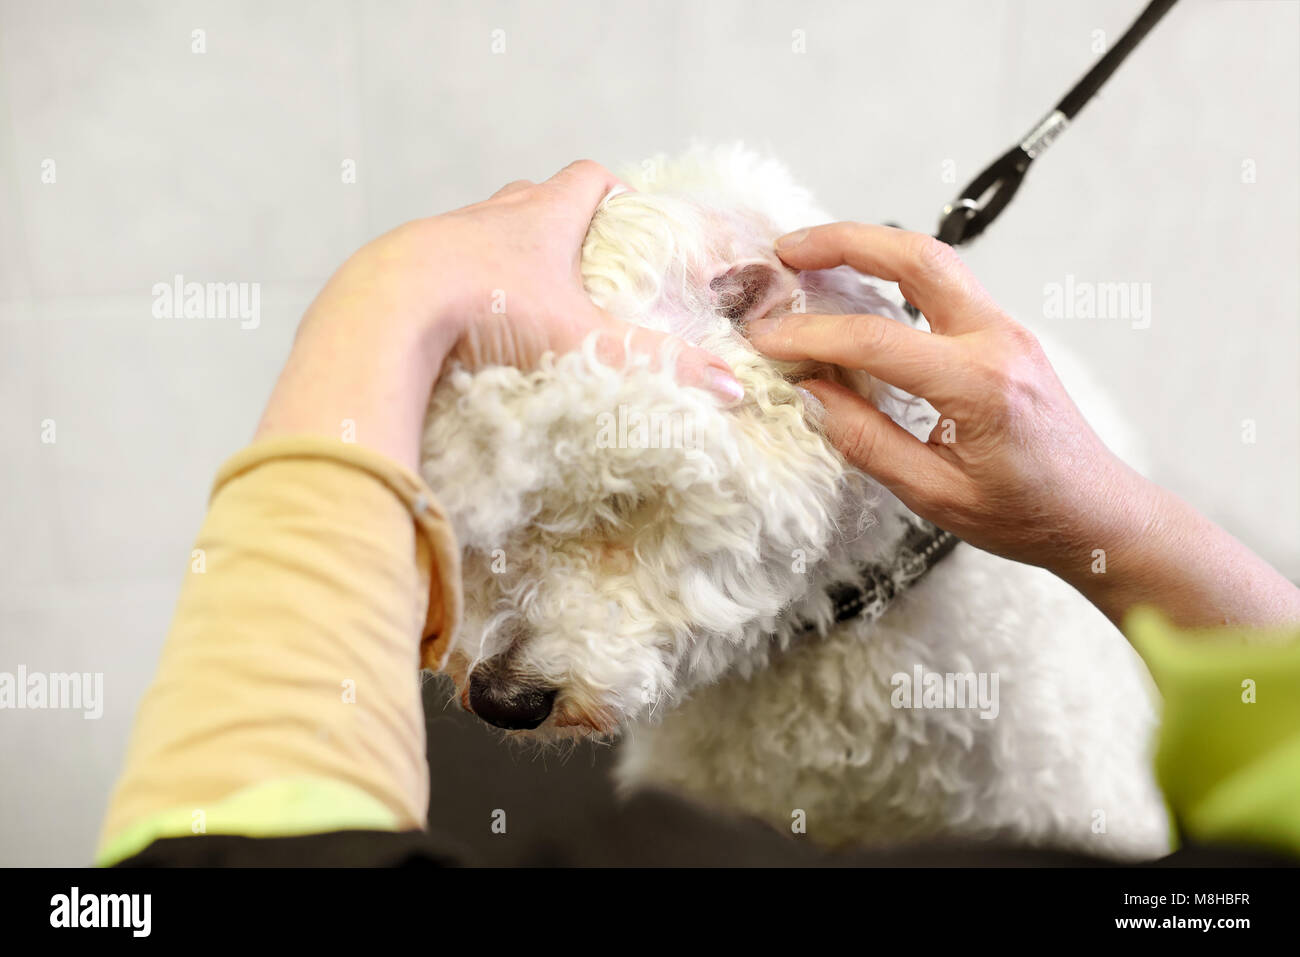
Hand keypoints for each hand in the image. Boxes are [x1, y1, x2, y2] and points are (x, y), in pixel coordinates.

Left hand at [421, 160, 742, 397]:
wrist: (385, 315)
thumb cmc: (489, 312)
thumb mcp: (584, 341)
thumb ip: (656, 364)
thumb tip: (729, 386)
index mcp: (541, 218)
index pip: (586, 179)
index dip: (612, 192)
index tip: (628, 215)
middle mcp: (489, 216)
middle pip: (530, 197)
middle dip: (557, 222)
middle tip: (578, 261)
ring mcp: (440, 238)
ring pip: (479, 229)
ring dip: (501, 254)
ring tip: (521, 297)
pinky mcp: (401, 269)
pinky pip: (437, 266)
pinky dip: (456, 284)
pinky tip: (462, 325)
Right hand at [748, 222, 1141, 570]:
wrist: (1097, 513)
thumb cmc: (1027, 515)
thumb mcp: (936, 496)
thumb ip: (868, 441)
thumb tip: (810, 396)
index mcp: (980, 386)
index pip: (876, 341)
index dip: (809, 335)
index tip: (764, 339)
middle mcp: (998, 342)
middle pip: (917, 258)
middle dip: (846, 242)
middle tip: (787, 249)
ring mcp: (1006, 331)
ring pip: (934, 261)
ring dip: (871, 248)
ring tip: (812, 257)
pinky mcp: (1004, 334)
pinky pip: (945, 287)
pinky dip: (895, 274)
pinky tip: (859, 288)